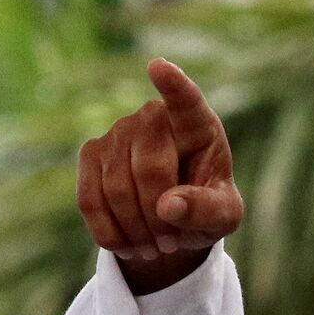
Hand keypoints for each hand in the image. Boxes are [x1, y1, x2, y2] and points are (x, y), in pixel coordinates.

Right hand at [77, 57, 244, 289]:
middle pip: (148, 170)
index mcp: (197, 125)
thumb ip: (207, 210)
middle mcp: (153, 118)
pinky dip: (109, 232)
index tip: (159, 66)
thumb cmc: (208, 206)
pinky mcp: (90, 153)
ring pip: (115, 188)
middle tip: (170, 245)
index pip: (185, 101)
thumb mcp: (224, 216)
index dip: (173, 86)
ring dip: (135, 230)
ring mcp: (117, 131)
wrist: (173, 216)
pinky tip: (127, 246)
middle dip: (158, 217)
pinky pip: (89, 199)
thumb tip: (168, 206)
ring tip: (154, 248)